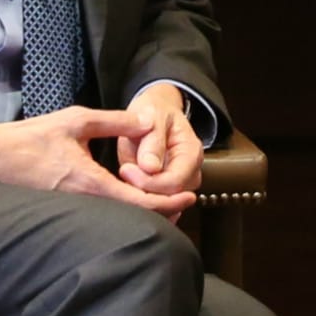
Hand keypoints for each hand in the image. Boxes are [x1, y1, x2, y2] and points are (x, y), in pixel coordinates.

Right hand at [0, 105, 189, 217]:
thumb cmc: (32, 138)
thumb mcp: (76, 121)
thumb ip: (115, 121)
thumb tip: (148, 121)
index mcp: (90, 183)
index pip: (139, 202)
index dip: (169, 202)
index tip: (190, 195)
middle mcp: (84, 204)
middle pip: (134, 218)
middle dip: (163, 211)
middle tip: (184, 198)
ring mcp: (74, 211)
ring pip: (119, 220)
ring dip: (144, 212)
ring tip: (168, 198)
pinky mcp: (66, 211)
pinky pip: (103, 217)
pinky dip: (125, 211)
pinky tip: (135, 199)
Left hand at [117, 83, 203, 203]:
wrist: (155, 112)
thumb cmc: (154, 113)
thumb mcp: (152, 117)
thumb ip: (152, 141)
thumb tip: (150, 167)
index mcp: (191, 153)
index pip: (174, 182)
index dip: (148, 182)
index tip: (125, 169)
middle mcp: (191, 172)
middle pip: (169, 197)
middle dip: (142, 189)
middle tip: (123, 171)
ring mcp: (181, 183)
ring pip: (162, 204)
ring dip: (140, 194)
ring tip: (126, 175)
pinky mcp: (167, 189)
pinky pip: (155, 203)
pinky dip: (140, 198)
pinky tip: (128, 186)